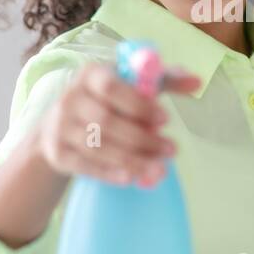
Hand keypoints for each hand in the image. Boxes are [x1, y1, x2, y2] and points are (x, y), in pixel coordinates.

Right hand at [37, 61, 200, 187]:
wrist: (55, 128)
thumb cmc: (105, 101)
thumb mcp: (129, 84)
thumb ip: (162, 80)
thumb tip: (197, 81)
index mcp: (90, 75)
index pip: (112, 87)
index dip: (139, 104)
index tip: (167, 120)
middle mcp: (70, 98)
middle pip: (106, 122)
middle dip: (142, 139)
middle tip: (172, 150)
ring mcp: (59, 127)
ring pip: (98, 147)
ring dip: (132, 160)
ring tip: (160, 169)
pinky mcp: (56, 153)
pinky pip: (85, 165)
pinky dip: (109, 173)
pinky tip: (131, 178)